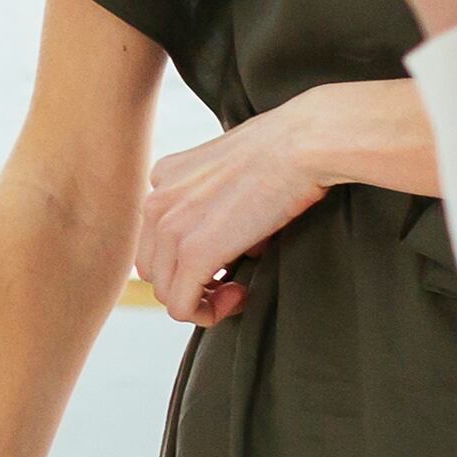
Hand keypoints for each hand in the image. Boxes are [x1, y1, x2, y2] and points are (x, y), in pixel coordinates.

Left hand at [132, 92, 330, 325]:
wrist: (303, 142)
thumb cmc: (285, 152)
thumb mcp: (236, 174)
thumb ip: (220, 207)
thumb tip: (242, 248)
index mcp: (163, 177)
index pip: (155, 237)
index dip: (187, 258)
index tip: (228, 261)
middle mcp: (156, 200)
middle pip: (154, 268)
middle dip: (189, 284)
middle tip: (233, 282)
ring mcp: (170, 227)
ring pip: (165, 291)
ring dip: (201, 301)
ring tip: (239, 290)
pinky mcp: (194, 252)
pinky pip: (182, 307)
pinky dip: (208, 314)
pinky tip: (241, 295)